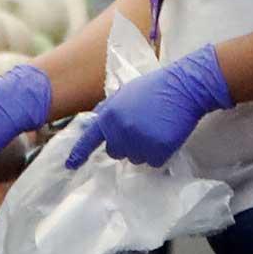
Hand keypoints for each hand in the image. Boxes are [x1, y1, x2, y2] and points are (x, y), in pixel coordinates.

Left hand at [66, 44, 232, 169]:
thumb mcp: (124, 93)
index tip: (70, 165)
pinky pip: (154, 162)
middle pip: (115, 152)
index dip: (79, 153)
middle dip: (125, 145)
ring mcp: (139, 142)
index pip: (90, 139)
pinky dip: (160, 153)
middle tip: (141, 128)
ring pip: (135, 159)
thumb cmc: (154, 88)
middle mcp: (120, 131)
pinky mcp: (158, 150)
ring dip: (143, 149)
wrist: (182, 87)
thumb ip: (108, 110)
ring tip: (155, 128)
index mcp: (109, 116)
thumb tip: (96, 122)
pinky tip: (165, 136)